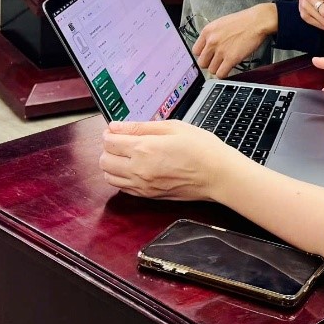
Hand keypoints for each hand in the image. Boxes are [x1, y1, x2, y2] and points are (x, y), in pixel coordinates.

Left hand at [100, 120, 247, 200]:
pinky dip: (121, 178)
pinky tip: (135, 169)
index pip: (109, 141)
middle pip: (104, 160)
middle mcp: (138, 169)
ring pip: (109, 177)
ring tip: (127, 156)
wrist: (218, 175)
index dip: (110, 133)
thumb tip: (116, 127)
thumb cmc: (201, 148)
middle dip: (109, 149)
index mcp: (143, 148)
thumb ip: (141, 127)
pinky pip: (122, 188)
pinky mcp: (148, 196)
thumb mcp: (173, 127)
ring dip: (112, 164)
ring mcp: (142, 185)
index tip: (117, 130)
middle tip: (122, 142)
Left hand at [192, 4, 276, 77]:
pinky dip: (224, 74)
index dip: (203, 55)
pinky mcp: (231, 58)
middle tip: (217, 62)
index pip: (196, 51)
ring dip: (218, 69)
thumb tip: (209, 46)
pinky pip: (221, 74)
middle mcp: (211, 41)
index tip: (208, 57)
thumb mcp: (221, 23)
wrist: (257, 21)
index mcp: (207, 31)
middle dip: (209, 63)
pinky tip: (228, 69)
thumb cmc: (243, 21)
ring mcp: (221, 51)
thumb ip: (212, 35)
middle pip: (202, 62)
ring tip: (225, 65)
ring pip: (211, 70)